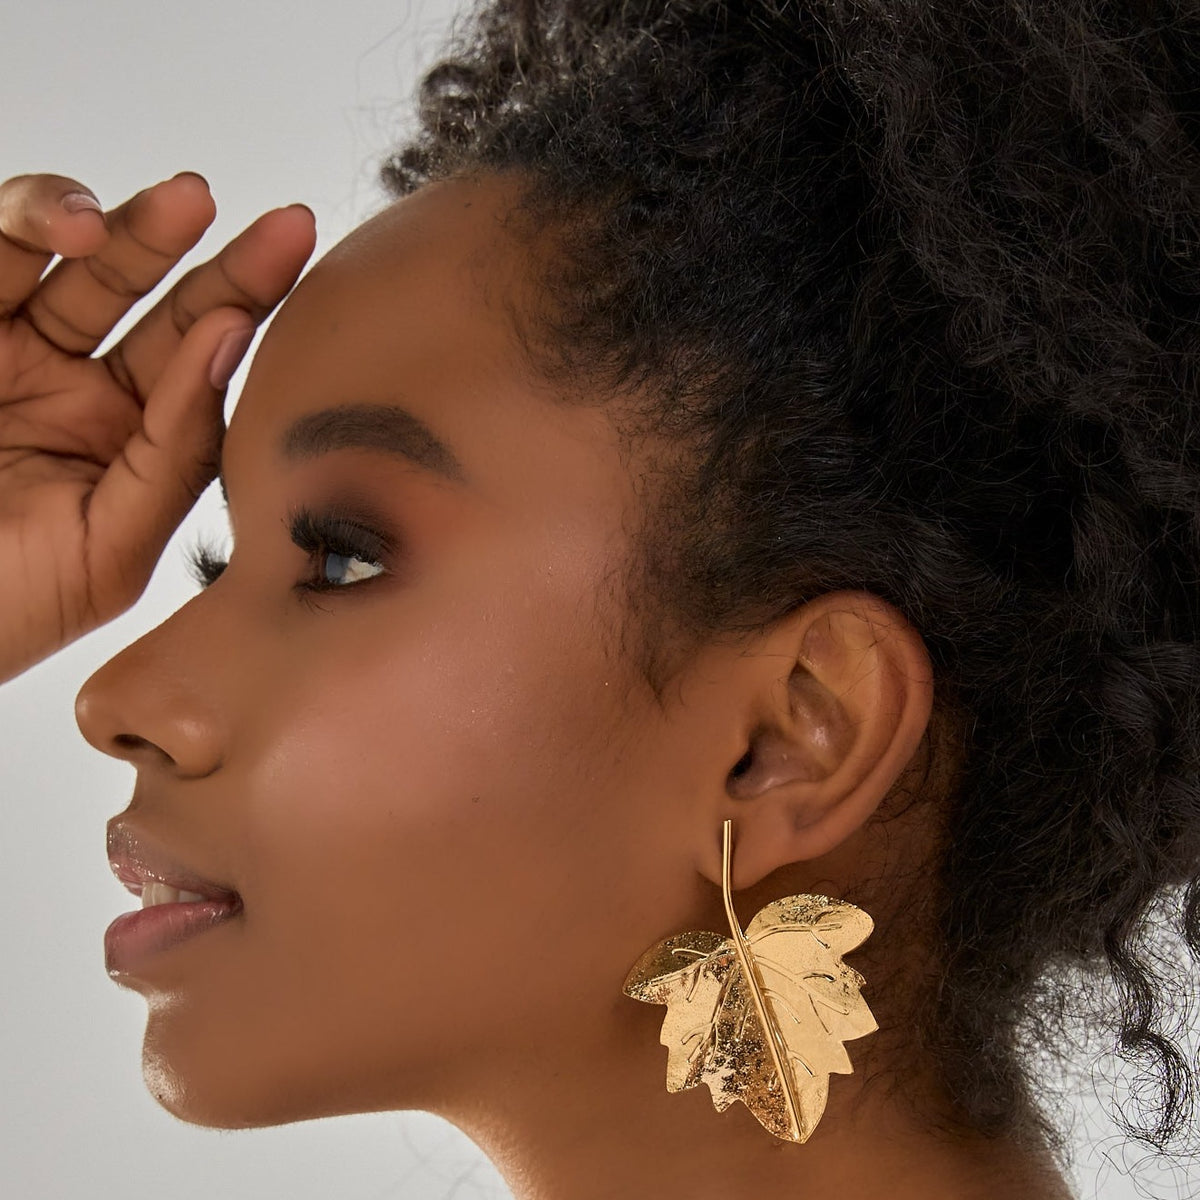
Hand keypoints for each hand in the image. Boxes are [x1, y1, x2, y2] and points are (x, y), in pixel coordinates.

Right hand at [0, 171, 315, 684]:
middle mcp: (74, 390)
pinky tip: (75, 223)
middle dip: (222, 262)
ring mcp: (8, 350)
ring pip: (76, 263)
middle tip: (283, 228)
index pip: (201, 367)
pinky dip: (28, 223)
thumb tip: (230, 344)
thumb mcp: (110, 548)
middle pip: (158, 305)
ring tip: (185, 204)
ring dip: (133, 226)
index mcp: (128, 445)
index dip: (252, 310)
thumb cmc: (0, 606)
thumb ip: (174, 457)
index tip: (301, 260)